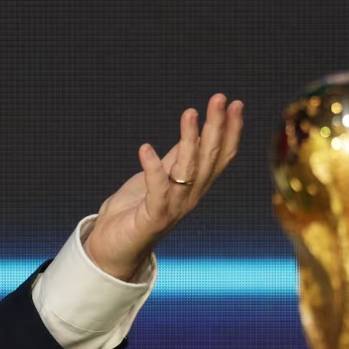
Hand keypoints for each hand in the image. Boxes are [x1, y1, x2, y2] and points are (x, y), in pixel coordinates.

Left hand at [83, 93, 243, 280]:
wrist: (113, 249)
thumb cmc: (134, 212)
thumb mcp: (158, 178)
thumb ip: (176, 160)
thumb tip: (193, 133)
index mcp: (195, 186)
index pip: (220, 156)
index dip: (230, 131)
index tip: (235, 104)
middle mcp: (190, 196)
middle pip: (209, 158)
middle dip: (216, 127)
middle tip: (219, 98)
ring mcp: (174, 208)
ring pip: (188, 170)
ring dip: (190, 140)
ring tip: (190, 113)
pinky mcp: (153, 217)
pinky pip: (156, 190)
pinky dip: (152, 169)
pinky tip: (146, 148)